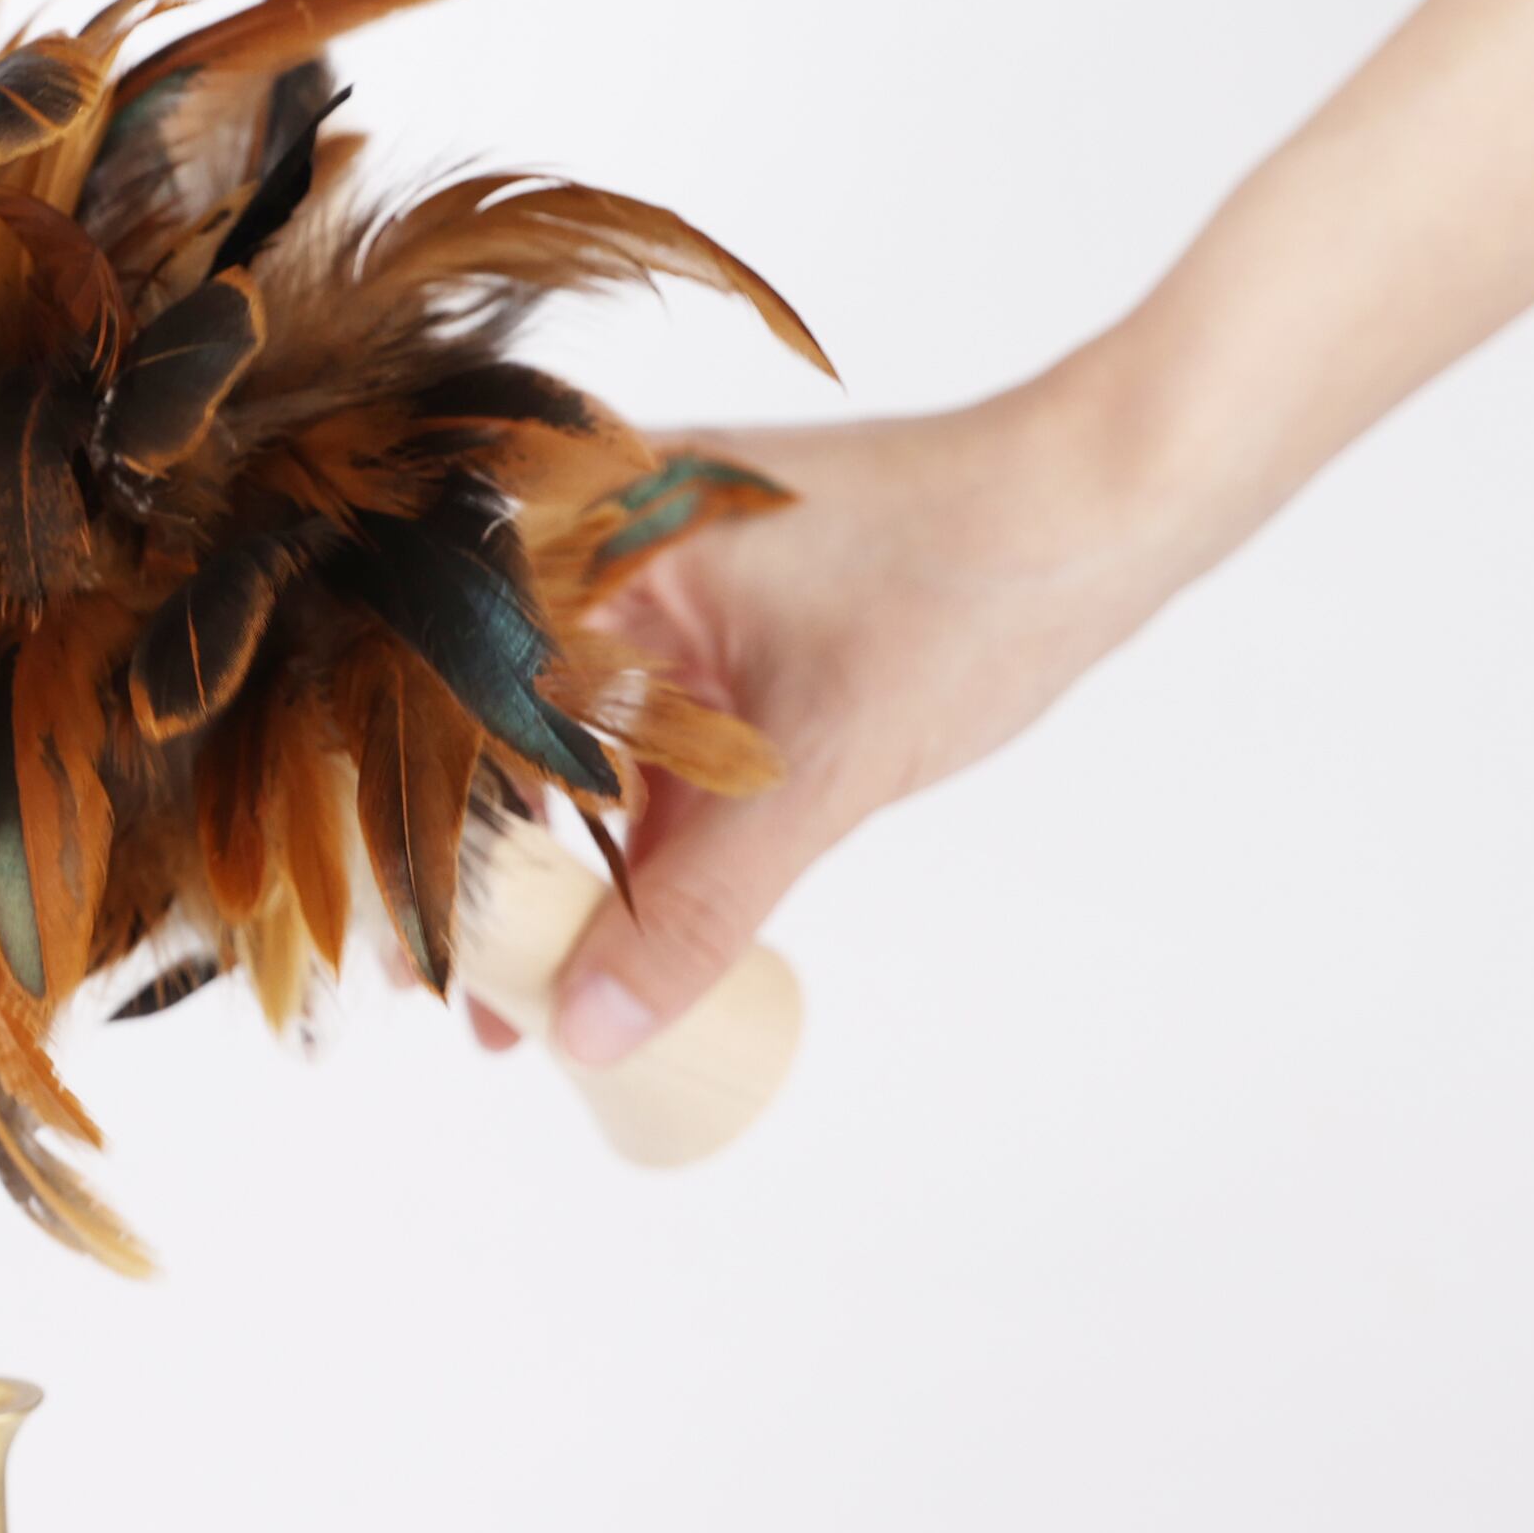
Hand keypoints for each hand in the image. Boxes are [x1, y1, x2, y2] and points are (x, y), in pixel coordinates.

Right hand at [498, 353, 1220, 1062]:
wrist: (1112, 502)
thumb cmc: (964, 576)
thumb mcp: (819, 767)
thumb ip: (698, 910)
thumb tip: (596, 1030)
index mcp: (589, 527)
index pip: (457, 695)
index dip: (433, 832)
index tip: (421, 952)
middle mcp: (604, 544)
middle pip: (500, 729)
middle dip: (491, 871)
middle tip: (472, 999)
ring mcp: (664, 587)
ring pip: (575, 750)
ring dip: (562, 870)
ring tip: (533, 998)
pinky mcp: (725, 633)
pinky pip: (644, 747)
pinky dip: (632, 839)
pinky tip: (616, 937)